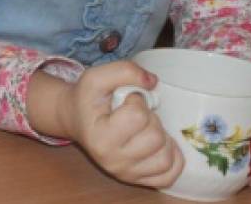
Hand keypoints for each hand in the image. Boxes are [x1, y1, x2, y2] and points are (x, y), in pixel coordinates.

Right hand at [60, 61, 183, 187]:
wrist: (77, 120)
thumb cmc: (88, 99)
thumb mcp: (96, 76)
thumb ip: (124, 71)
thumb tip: (153, 82)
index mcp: (100, 138)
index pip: (138, 117)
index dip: (137, 100)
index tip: (127, 98)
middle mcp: (113, 162)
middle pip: (155, 137)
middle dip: (151, 118)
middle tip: (137, 113)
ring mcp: (127, 174)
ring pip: (166, 158)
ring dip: (162, 137)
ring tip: (147, 128)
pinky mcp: (138, 179)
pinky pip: (169, 175)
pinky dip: (173, 159)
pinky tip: (160, 145)